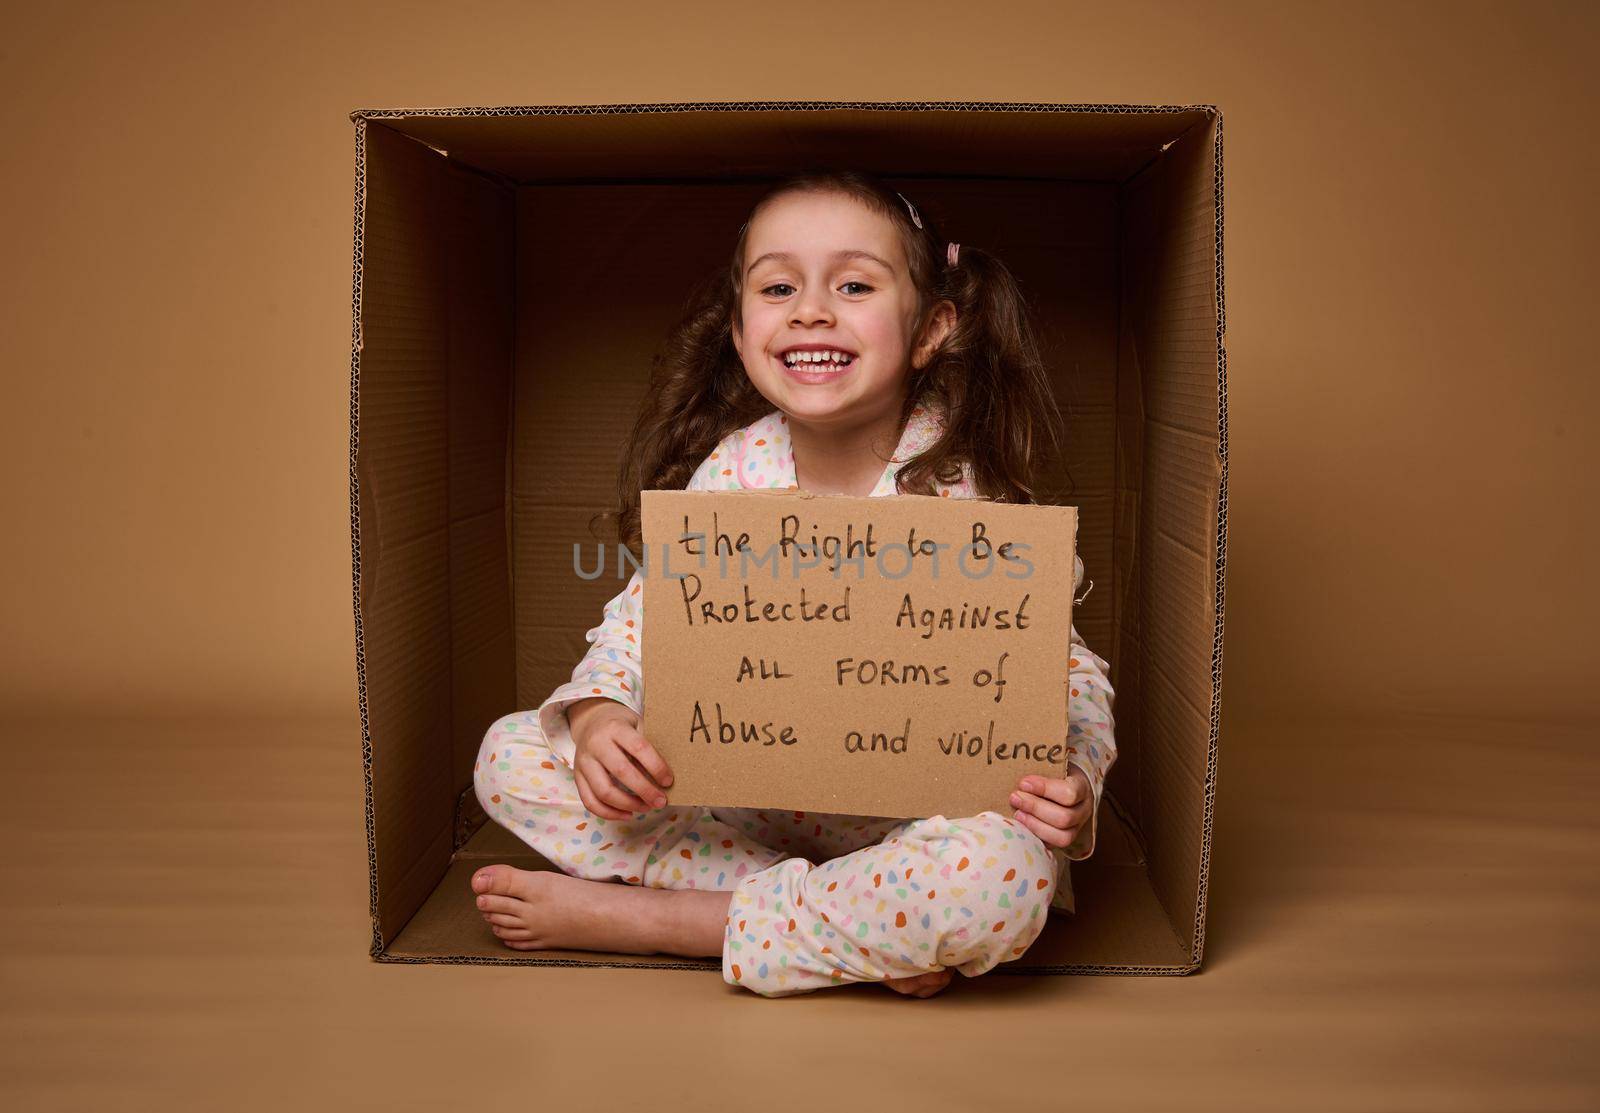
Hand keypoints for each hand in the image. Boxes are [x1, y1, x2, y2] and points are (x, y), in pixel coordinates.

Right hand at [570, 701, 674, 820]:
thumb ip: (646, 746)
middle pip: (621, 771)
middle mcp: (596, 744)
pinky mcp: (576, 776)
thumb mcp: (636, 725)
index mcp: (615, 728)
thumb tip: (664, 778)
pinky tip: (627, 814)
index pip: (639, 748)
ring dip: (628, 804)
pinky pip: (589, 801)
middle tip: (661, 801)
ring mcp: (583, 761)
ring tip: (646, 808)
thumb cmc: (621, 726)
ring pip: (603, 791)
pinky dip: (609, 813)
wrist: (591, 721)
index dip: (656, 766)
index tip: (668, 781)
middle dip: (644, 790)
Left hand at [1008, 767, 1090, 848]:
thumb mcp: (1053, 764)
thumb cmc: (1055, 772)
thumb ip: (1040, 764)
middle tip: (1015, 797)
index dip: (1045, 789)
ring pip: (1062, 837)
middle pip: (1064, 817)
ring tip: (1017, 813)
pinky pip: (1053, 847)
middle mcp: (1084, 810)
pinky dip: (1036, 838)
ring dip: (1035, 825)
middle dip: (1035, 808)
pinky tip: (1021, 827)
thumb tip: (1012, 755)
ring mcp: (1077, 828)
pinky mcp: (1065, 839)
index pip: (1069, 793)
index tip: (1023, 783)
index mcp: (1083, 788)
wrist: (1067, 784)